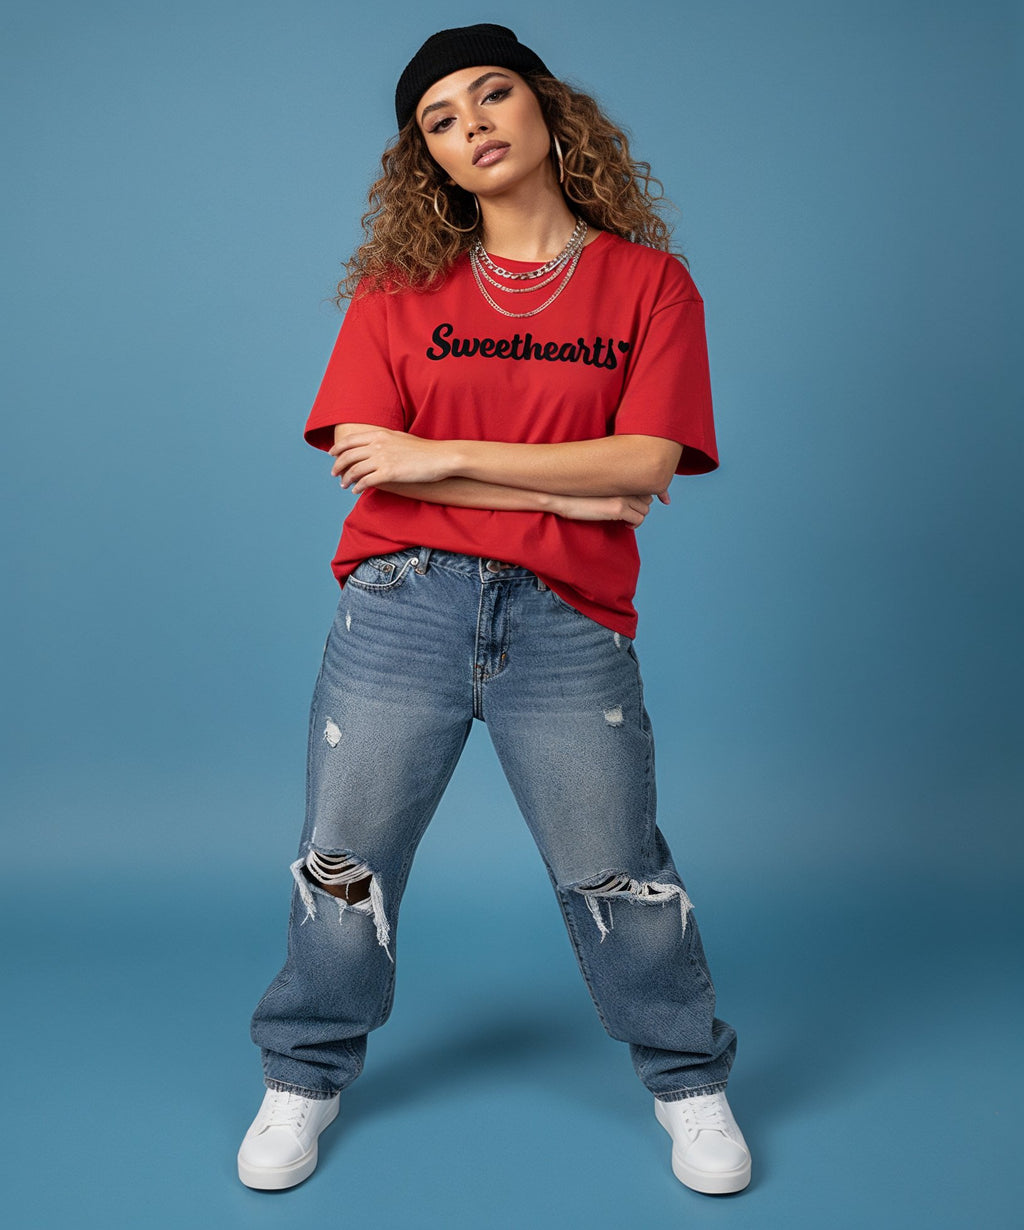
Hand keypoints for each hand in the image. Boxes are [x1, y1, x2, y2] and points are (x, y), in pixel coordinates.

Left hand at [330, 427, 452, 492]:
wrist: (440, 457)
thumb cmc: (424, 450)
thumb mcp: (401, 438)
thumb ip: (385, 440)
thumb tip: (376, 446)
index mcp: (380, 434)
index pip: (351, 440)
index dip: (338, 448)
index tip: (332, 455)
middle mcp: (378, 445)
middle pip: (348, 455)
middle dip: (338, 465)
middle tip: (334, 474)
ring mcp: (383, 459)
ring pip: (354, 469)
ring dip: (346, 478)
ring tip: (344, 485)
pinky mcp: (389, 473)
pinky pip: (366, 481)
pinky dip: (358, 486)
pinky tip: (356, 490)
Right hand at [554, 490, 669, 526]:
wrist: (562, 495)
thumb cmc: (576, 490)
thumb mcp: (597, 483)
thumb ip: (613, 484)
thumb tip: (623, 494)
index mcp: (621, 474)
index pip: (647, 480)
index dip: (658, 490)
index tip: (666, 498)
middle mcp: (625, 482)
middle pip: (648, 496)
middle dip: (643, 505)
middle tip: (632, 511)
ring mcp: (623, 495)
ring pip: (645, 509)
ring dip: (638, 515)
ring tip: (627, 519)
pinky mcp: (618, 508)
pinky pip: (638, 519)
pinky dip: (634, 524)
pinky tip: (625, 524)